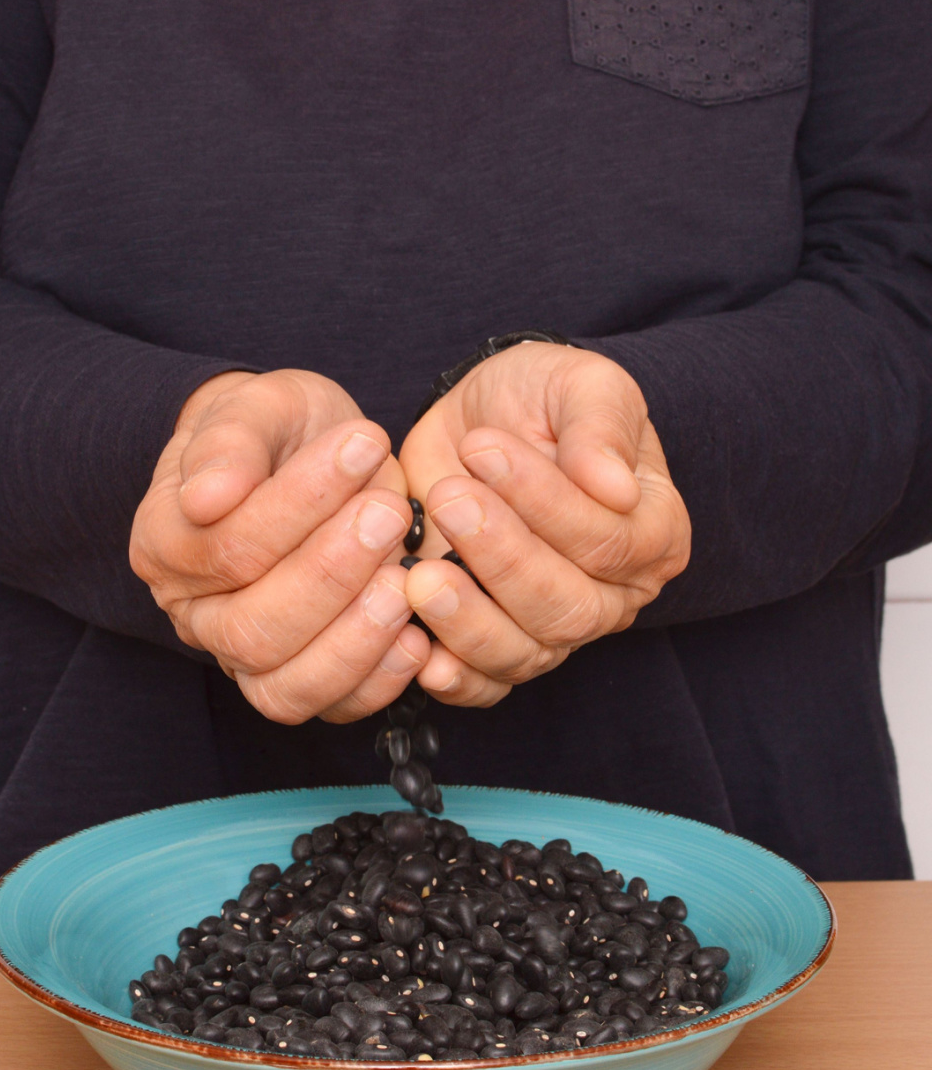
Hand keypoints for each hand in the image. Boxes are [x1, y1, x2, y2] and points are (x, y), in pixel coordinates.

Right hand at [130, 369, 430, 722]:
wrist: (303, 456)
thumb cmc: (278, 430)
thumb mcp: (257, 406)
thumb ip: (229, 442)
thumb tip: (205, 498)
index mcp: (165, 544)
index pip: (227, 547)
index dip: (299, 504)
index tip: (364, 444)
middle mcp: (195, 613)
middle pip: (252, 630)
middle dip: (331, 575)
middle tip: (391, 512)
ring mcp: (242, 658)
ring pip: (283, 688)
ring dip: (354, 639)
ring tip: (404, 581)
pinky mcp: (300, 681)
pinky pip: (329, 708)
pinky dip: (377, 683)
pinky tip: (417, 637)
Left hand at [397, 341, 689, 706]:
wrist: (475, 424)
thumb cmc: (537, 400)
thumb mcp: (577, 384)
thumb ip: (600, 427)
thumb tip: (615, 487)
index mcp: (650, 532)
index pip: (608, 541)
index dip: (545, 503)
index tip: (482, 448)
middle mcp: (610, 594)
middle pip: (568, 608)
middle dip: (503, 558)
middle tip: (448, 499)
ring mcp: (551, 628)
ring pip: (524, 653)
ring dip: (469, 620)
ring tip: (421, 575)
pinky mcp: (494, 644)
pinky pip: (484, 685)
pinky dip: (453, 678)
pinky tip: (419, 653)